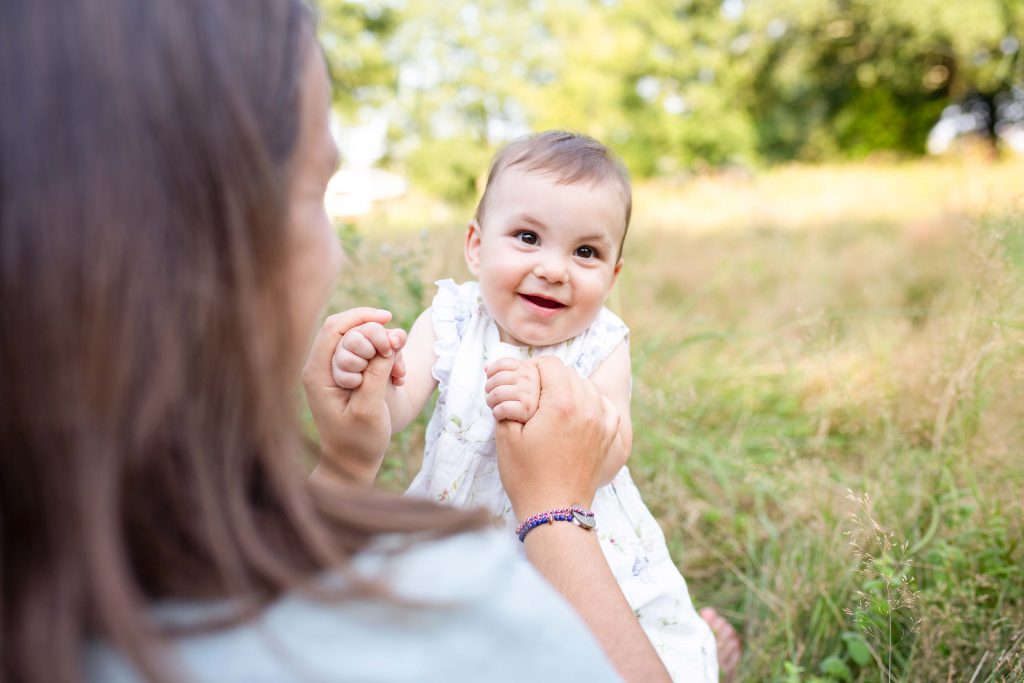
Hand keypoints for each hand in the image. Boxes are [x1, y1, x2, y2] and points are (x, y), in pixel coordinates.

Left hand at [302, 308, 398, 485]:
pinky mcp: (348, 376)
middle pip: (348, 330)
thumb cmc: (359, 440)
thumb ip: (377, 373)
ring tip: (399, 375)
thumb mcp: (370, 408)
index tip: (388, 319)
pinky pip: (367, 355)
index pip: (334, 328)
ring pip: (361, 341)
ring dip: (385, 351)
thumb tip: (389, 339)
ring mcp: (334, 371)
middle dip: (377, 336)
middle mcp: (322, 367)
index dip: (361, 317)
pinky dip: (385, 360)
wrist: (354, 461)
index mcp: (318, 373)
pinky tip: (397, 378)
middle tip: (398, 352)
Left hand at [484, 357, 539, 422]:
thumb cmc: (525, 397)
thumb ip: (503, 372)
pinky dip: (497, 413)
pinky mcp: (527, 408)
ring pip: (497, 394)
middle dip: (488, 389)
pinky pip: (502, 408)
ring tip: (494, 405)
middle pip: (497, 379)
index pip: (503, 363)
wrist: (543, 419)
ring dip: (490, 402)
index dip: (491, 371)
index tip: (489, 379)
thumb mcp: (519, 380)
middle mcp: (531, 378)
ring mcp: (530, 393)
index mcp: (529, 368)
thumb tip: (486, 367)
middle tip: (491, 396)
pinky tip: (500, 415)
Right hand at [494, 356, 618, 519]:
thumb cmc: (526, 477)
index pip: (550, 364)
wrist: (555, 511)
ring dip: (570, 387)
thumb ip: (508, 403)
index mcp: (560, 404)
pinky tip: (580, 410)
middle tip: (532, 393)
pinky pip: (605, 406)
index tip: (522, 379)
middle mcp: (586, 408)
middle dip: (549, 377)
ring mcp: (601, 423)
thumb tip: (509, 386)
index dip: (533, 367)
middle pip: (569, 373)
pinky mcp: (607, 438)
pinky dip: (593, 402)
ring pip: (588, 386)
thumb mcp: (506, 437)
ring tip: (552, 403)